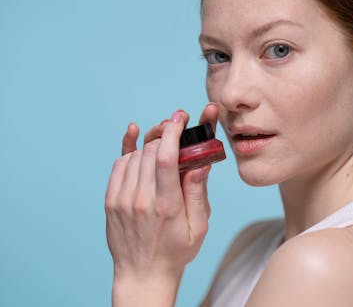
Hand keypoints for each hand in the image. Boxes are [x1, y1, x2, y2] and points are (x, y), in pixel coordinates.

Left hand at [105, 104, 217, 305]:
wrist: (143, 273)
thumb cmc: (175, 251)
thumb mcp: (199, 227)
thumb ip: (198, 193)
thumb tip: (200, 163)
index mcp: (166, 206)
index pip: (166, 159)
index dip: (173, 132)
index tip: (180, 118)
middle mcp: (141, 200)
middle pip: (150, 152)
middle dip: (165, 134)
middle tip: (176, 128)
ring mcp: (122, 200)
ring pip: (134, 155)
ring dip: (150, 144)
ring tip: (163, 142)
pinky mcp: (111, 201)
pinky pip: (118, 165)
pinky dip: (129, 150)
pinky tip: (136, 139)